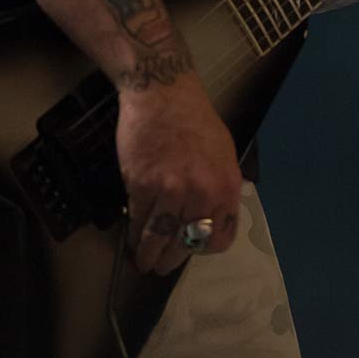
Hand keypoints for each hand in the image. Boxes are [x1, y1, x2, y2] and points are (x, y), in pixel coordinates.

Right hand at [116, 72, 243, 274]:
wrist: (163, 91)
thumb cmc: (194, 118)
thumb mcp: (222, 152)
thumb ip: (219, 186)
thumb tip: (213, 217)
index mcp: (226, 187)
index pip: (219, 239)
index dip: (202, 249)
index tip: (191, 249)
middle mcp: (202, 194)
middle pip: (187, 244)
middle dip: (171, 259)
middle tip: (161, 266)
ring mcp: (171, 191)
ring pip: (159, 238)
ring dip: (148, 255)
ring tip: (143, 262)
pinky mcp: (142, 186)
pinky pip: (138, 221)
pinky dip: (134, 233)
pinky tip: (132, 238)